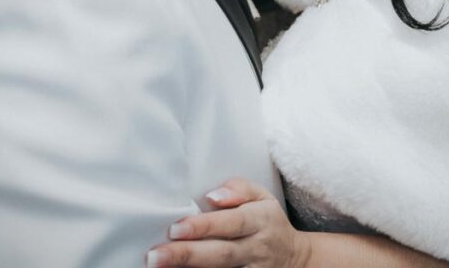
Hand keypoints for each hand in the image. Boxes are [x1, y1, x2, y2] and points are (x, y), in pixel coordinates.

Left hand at [146, 178, 310, 267]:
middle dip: (187, 255)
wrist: (293, 258)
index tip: (175, 228)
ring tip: (159, 267)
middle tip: (155, 256)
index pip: (232, 222)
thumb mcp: (263, 197)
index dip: (204, 227)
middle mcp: (257, 247)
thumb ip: (240, 189)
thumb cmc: (267, 222)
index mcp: (261, 220)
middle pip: (221, 253)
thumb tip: (212, 196)